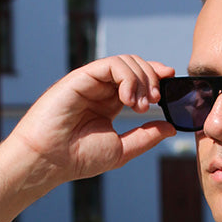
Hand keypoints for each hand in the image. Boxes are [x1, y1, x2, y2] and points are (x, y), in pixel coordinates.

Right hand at [7, 55, 175, 189]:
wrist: (49, 159)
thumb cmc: (79, 158)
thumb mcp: (122, 149)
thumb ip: (146, 136)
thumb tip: (170, 127)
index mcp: (110, 104)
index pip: (138, 81)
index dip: (156, 79)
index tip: (171, 86)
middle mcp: (101, 89)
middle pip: (136, 67)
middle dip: (152, 79)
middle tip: (155, 101)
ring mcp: (91, 81)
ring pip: (126, 62)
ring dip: (141, 79)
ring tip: (139, 105)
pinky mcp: (81, 77)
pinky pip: (111, 64)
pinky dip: (127, 77)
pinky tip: (128, 99)